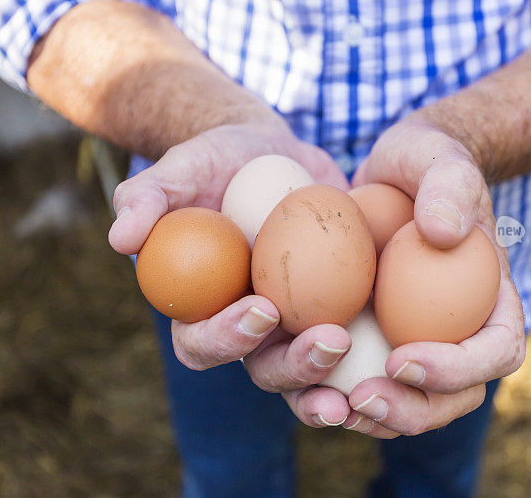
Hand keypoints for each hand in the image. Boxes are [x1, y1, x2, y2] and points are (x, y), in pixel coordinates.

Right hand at [109, 121, 359, 428]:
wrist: (273, 154)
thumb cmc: (217, 160)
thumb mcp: (182, 167)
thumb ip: (149, 197)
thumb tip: (120, 240)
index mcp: (201, 309)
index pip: (202, 341)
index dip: (226, 337)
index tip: (262, 308)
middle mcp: (246, 330)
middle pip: (264, 371)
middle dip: (295, 368)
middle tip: (330, 341)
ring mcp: (294, 327)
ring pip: (311, 372)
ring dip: (339, 377)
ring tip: (376, 366)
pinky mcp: (335, 313)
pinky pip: (356, 347)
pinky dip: (378, 357)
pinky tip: (409, 351)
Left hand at [341, 112, 525, 437]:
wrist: (389, 174)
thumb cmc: (424, 163)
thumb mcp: (439, 159)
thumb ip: (449, 187)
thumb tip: (443, 234)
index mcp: (493, 302)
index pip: (496, 352)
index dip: (457, 369)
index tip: (402, 358)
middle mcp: (459, 335)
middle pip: (453, 398)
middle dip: (411, 411)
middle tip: (361, 397)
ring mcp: (417, 344)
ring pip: (406, 404)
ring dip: (369, 417)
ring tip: (328, 404)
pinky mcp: (373, 343)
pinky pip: (360, 383)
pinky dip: (335, 394)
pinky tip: (302, 388)